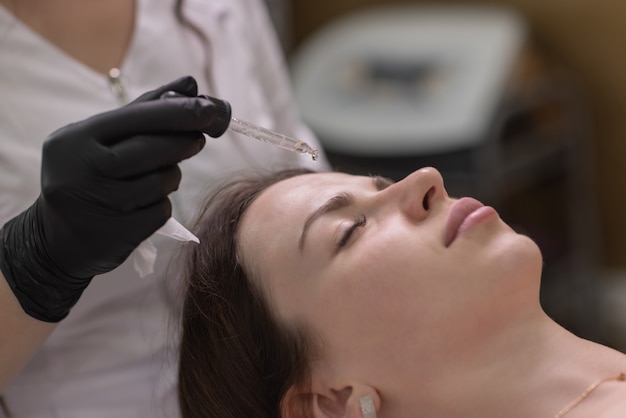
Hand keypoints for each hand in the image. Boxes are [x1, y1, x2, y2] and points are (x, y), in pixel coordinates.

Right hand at [0, 76, 218, 321]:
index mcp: (75, 140)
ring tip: (159, 175)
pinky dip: (161, 204)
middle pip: (153, 149)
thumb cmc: (86, 177)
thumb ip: (143, 111)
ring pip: (162, 181)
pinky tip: (144, 204)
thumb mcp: (98, 140)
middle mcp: (84, 170)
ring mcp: (100, 204)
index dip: (178, 112)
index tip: (210, 108)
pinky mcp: (118, 233)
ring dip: (171, 176)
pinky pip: (160, 210)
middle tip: (200, 137)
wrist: (56, 241)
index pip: (137, 118)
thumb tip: (189, 84)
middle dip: (184, 141)